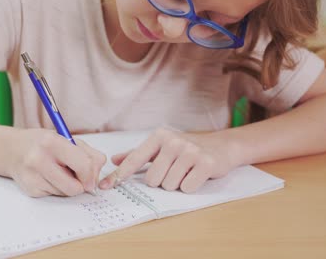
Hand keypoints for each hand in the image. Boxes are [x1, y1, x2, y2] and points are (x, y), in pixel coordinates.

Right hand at [8, 129, 105, 196]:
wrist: (12, 150)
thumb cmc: (44, 143)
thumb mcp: (67, 139)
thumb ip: (88, 154)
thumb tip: (96, 177)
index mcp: (52, 142)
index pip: (83, 165)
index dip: (92, 174)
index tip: (91, 175)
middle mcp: (39, 159)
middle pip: (75, 187)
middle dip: (81, 184)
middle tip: (77, 175)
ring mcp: (33, 177)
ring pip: (66, 193)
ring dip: (68, 185)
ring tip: (58, 171)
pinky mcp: (30, 190)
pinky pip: (55, 195)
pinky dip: (56, 188)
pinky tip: (48, 176)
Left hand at [98, 128, 239, 192]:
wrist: (221, 146)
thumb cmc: (186, 148)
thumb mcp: (161, 147)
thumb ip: (137, 154)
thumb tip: (113, 160)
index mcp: (159, 136)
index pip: (134, 160)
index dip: (119, 175)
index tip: (104, 187)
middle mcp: (173, 142)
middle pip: (152, 179)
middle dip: (161, 181)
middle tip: (173, 171)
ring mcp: (190, 152)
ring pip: (169, 185)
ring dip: (176, 185)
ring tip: (185, 172)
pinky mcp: (206, 163)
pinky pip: (187, 188)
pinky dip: (189, 186)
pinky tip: (195, 175)